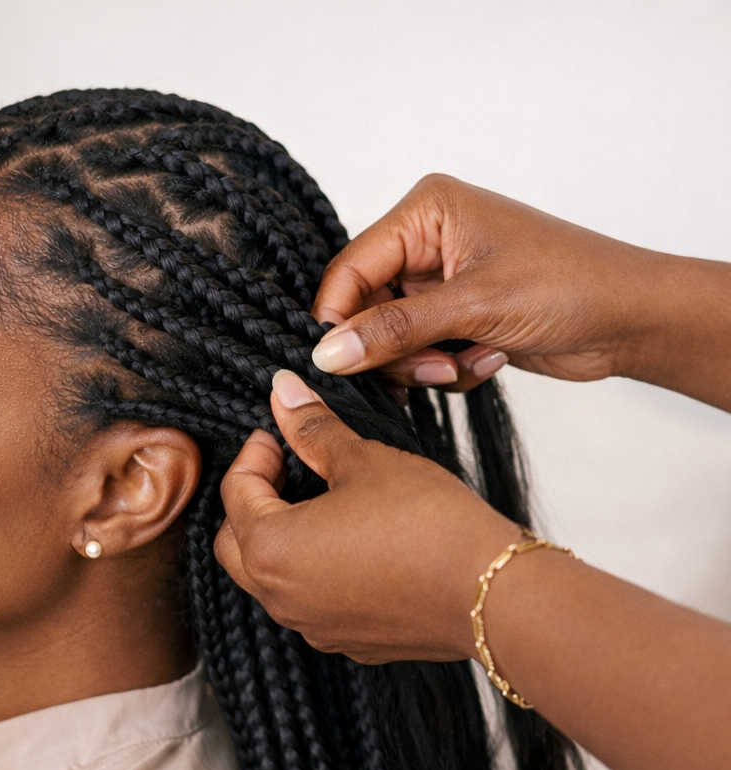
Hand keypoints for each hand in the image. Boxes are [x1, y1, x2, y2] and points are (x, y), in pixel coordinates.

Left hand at [214, 370, 522, 663]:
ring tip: (322, 502)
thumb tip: (283, 394)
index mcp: (270, 548)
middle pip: (237, 543)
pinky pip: (312, 604)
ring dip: (283, 538)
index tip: (280, 434)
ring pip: (272, 579)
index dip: (255, 454)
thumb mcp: (363, 461)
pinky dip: (316, 572)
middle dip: (254, 501)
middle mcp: (280, 598)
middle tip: (288, 467)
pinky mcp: (349, 642)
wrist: (490, 593)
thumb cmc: (426, 523)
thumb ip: (312, 429)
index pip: (236, 493)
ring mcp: (313, 627)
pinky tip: (354, 544)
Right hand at [310, 174, 676, 391]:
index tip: (338, 365)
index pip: (350, 269)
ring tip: (465, 363)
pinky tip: (487, 358)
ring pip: (391, 339)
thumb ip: (393, 329)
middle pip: (366, 309)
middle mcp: (426, 242)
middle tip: (434, 368)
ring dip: (425, 364)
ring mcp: (439, 282)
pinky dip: (447, 368)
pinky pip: (420, 354)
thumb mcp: (473, 307)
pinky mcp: (453, 316)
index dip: (338, 320)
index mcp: (426, 212)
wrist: (631, 319)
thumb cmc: (570, 286)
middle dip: (396, 350)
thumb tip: (327, 352)